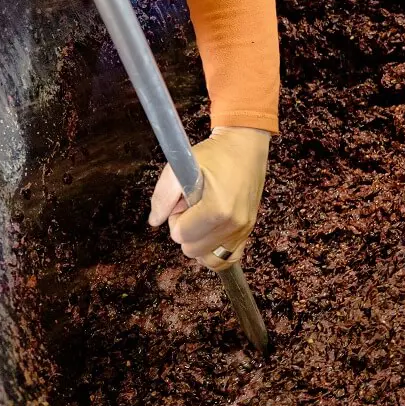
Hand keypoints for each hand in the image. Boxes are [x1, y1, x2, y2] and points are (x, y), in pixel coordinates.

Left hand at [148, 127, 269, 271]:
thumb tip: (155, 221)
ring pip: (209, 259)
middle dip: (187, 231)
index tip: (184, 202)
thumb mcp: (181, 166)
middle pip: (193, 250)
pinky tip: (212, 235)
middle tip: (193, 208)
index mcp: (217, 209)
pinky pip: (229, 258)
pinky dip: (216, 252)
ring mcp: (244, 228)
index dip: (176, 218)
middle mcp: (234, 224)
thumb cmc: (216, 154)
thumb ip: (162, 196)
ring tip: (203, 220)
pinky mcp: (249, 229)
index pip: (180, 235)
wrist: (246, 146)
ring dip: (201, 243)